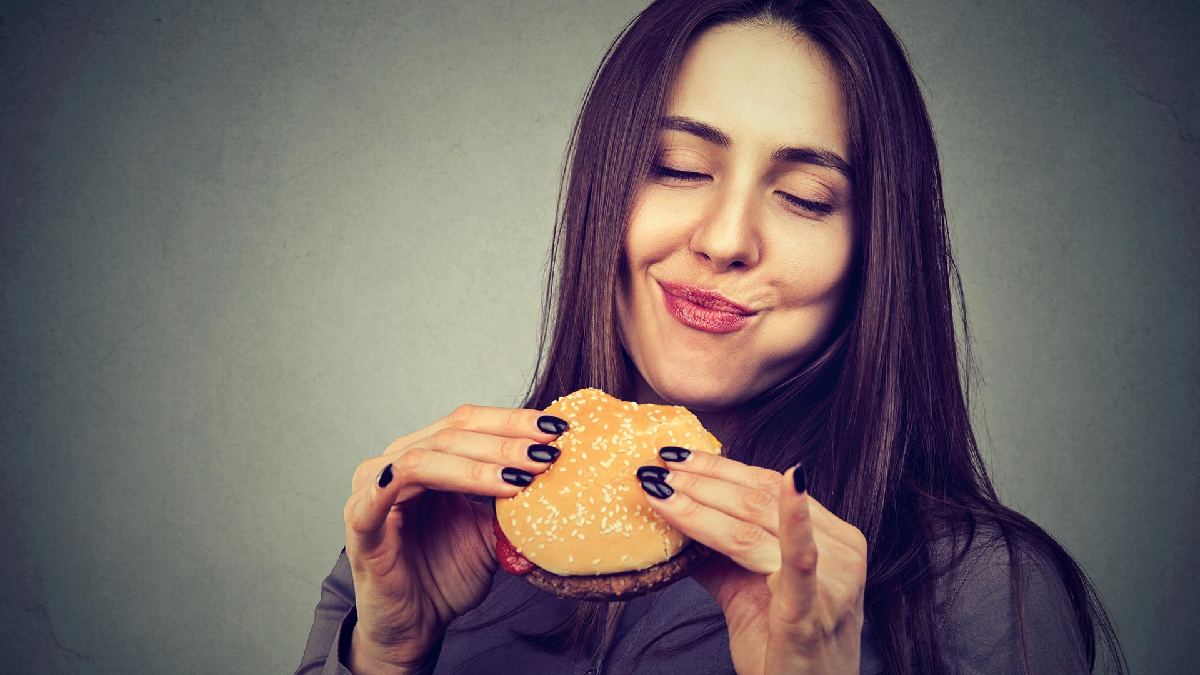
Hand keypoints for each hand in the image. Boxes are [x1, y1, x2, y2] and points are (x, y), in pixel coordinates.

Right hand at [342, 404, 566, 673]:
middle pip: (452, 433)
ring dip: (478, 465)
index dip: (513, 421)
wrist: (413, 628)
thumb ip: (512, 500)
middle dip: (505, 441)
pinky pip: (385, 491)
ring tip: (521, 477)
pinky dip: (427, 480)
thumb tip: (560, 471)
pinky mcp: (360, 522)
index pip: (469, 423)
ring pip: (425, 457)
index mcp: (425, 456)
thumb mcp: (490, 531)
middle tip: (547, 452)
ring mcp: (372, 489)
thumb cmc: (444, 576)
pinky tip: (460, 487)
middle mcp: (394, 462)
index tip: (558, 429)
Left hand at [639, 451, 866, 674]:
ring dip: (702, 503)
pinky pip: (801, 559)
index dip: (717, 468)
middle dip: (700, 480)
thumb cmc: (783, 650)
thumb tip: (670, 517)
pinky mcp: (816, 608)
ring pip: (756, 526)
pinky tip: (791, 485)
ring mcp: (834, 579)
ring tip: (663, 488)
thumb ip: (719, 555)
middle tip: (656, 466)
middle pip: (758, 500)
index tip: (672, 455)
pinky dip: (795, 520)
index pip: (765, 488)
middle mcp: (841, 551)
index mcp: (831, 538)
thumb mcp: (748, 592)